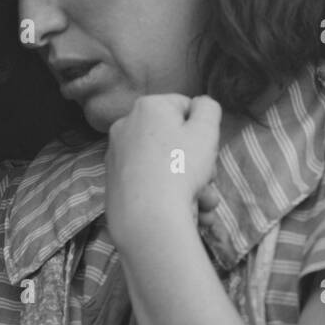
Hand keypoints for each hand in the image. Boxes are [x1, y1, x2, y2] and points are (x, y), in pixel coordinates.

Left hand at [105, 94, 220, 252]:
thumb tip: (200, 105)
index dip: (202, 128)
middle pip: (173, 139)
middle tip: (210, 179)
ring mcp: (117, 157)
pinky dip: (170, 196)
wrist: (147, 218)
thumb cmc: (180, 168)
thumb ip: (208, 108)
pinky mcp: (115, 185)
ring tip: (205, 203)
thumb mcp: (206, 130)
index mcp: (147, 107)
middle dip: (199, 162)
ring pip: (165, 165)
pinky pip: (150, 184)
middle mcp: (126, 127)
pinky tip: (191, 213)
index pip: (183, 107)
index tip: (208, 150)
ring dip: (192, 184)